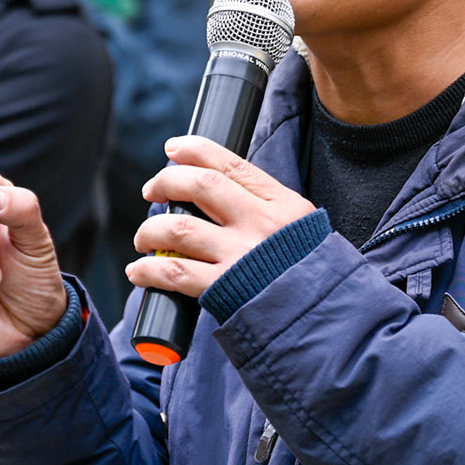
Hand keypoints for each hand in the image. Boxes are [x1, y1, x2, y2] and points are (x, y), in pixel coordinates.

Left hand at [127, 136, 316, 299]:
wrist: (326, 316)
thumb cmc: (311, 272)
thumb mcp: (302, 227)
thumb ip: (268, 209)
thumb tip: (222, 192)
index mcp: (281, 204)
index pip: (230, 165)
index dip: (195, 150)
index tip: (174, 149)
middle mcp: (259, 224)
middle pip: (199, 186)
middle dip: (165, 182)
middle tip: (151, 191)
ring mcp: (240, 256)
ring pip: (178, 228)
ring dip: (150, 230)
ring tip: (144, 238)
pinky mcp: (224, 289)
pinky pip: (173, 272)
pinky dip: (148, 270)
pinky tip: (139, 272)